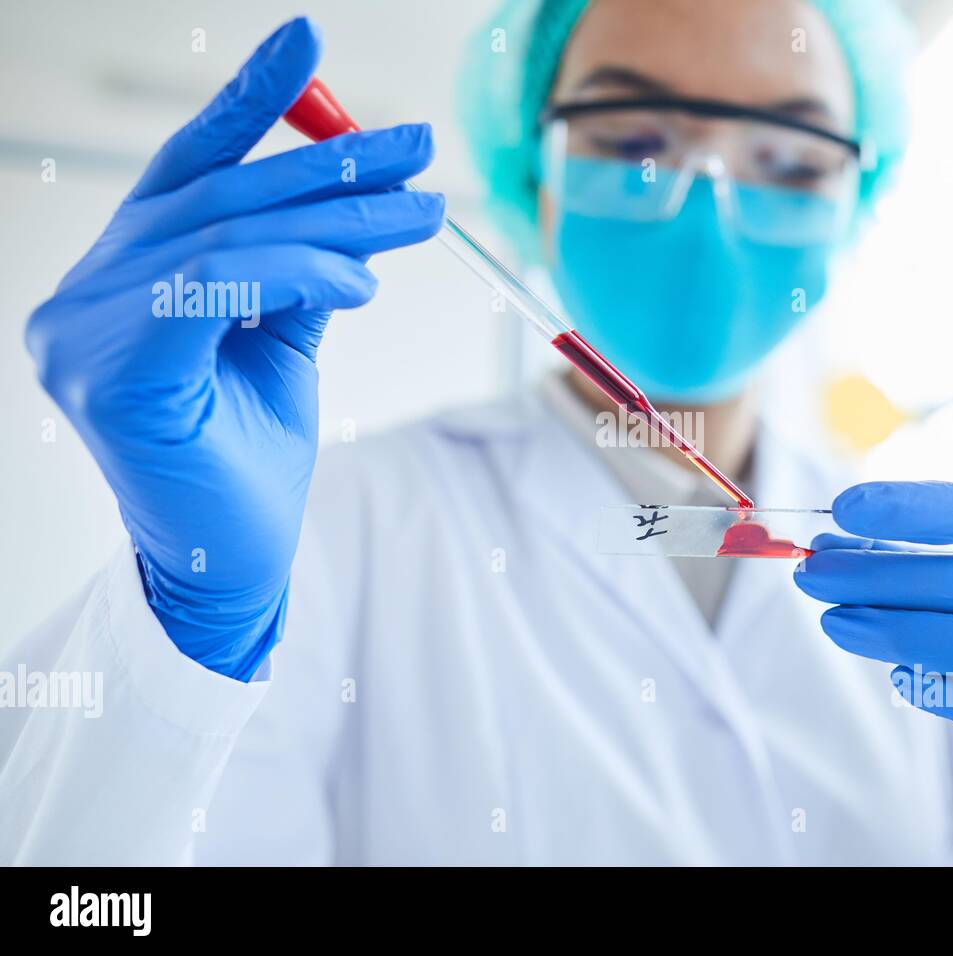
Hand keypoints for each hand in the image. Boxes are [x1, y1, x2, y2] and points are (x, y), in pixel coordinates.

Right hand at [25, 18, 444, 679]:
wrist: (235, 563)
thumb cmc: (252, 455)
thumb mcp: (282, 342)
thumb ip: (296, 271)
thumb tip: (353, 207)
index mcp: (120, 278)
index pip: (187, 170)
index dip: (248, 99)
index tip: (311, 38)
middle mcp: (83, 295)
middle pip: (220, 197)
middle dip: (330, 166)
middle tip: (422, 147)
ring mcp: (83, 334)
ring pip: (227, 236)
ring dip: (337, 221)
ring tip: (418, 216)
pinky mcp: (111, 376)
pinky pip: (216, 289)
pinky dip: (297, 273)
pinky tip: (362, 281)